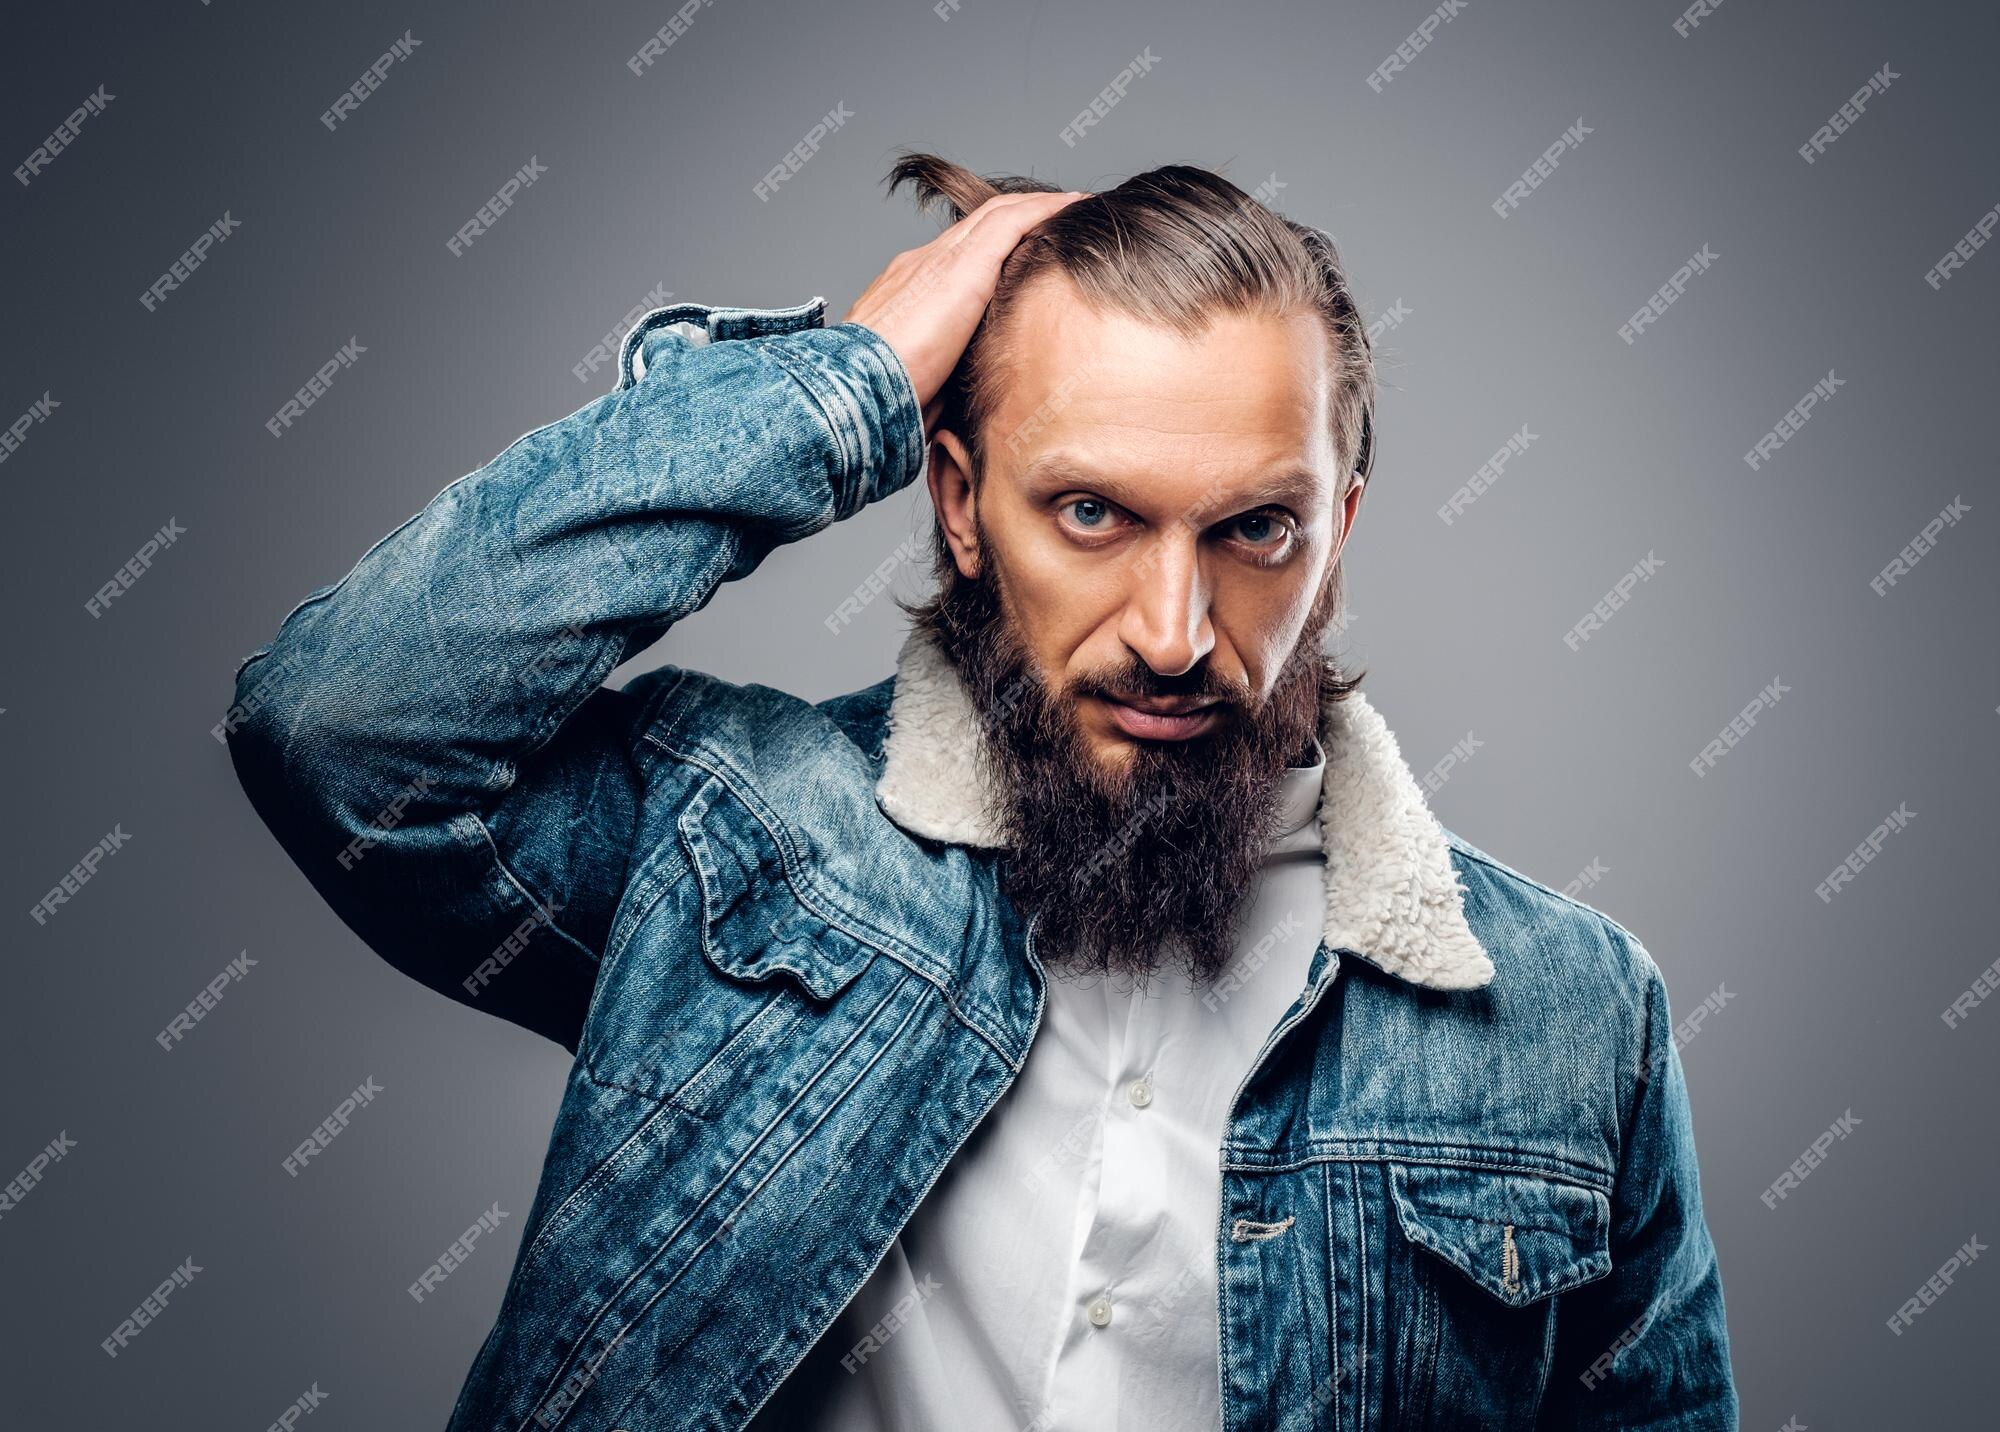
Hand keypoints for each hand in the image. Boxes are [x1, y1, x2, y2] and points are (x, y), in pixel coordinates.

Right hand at [842, 190, 1087, 433]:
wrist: (856, 386)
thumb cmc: (879, 397)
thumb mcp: (914, 379)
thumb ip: (936, 375)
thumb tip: (952, 404)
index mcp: (906, 290)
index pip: (953, 257)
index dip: (986, 248)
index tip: (1015, 252)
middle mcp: (922, 263)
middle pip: (976, 226)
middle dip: (1015, 216)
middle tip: (1052, 214)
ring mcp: (941, 259)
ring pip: (996, 215)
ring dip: (1036, 206)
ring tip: (1070, 203)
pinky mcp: (965, 265)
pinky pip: (1012, 221)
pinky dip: (1044, 209)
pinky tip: (1073, 204)